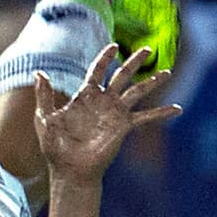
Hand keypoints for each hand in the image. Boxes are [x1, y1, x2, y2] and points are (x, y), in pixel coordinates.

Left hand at [36, 45, 179, 187]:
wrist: (70, 171)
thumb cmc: (56, 147)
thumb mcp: (45, 118)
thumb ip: (44, 96)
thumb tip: (39, 73)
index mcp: (85, 96)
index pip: (97, 70)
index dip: (105, 57)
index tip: (114, 46)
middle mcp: (103, 101)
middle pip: (122, 75)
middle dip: (134, 62)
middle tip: (147, 49)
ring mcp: (115, 113)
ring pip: (137, 91)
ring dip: (152, 82)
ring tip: (167, 73)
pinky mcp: (123, 127)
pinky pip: (145, 117)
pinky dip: (161, 113)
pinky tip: (177, 109)